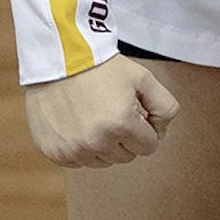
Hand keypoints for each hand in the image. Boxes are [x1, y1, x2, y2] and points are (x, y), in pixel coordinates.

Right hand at [22, 55, 178, 167]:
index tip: (134, 113)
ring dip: (103, 144)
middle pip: (126, 156)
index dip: (145, 129)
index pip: (149, 146)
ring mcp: (74, 149)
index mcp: (121, 124)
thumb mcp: (142, 77)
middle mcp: (97, 142)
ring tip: (93, 116)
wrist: (57, 58)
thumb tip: (161, 132)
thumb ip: (164, 106)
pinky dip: (80, 147)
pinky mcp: (55, 152)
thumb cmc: (99, 66)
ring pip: (103, 161)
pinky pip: (79, 161)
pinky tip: (76, 123)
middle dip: (125, 137)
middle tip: (112, 111)